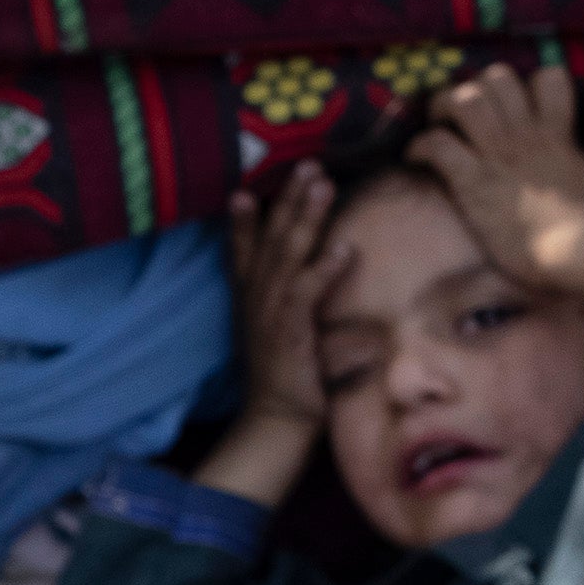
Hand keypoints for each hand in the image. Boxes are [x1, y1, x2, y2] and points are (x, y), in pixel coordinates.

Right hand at [222, 168, 346, 435]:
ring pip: (287, 253)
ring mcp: (271, 311)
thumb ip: (291, 304)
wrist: (275, 420)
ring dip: (305, 216)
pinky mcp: (290, 329)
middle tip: (306, 164)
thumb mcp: (279, 333)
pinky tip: (341, 247)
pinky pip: (306, 291)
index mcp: (251, 299)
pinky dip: (323, 268)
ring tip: (321, 183)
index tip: (242, 189)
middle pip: (271, 238)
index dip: (241, 220)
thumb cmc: (287, 379)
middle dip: (288, 199)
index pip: (242, 251)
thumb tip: (320, 278)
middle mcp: (257, 298)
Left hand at [407, 57, 583, 301]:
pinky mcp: (474, 182)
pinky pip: (438, 143)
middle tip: (466, 114)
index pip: (550, 77)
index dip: (529, 83)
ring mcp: (499, 155)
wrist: (582, 253)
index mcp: (558, 135)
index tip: (516, 104)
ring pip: (465, 98)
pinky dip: (421, 147)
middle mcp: (526, 136)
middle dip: (476, 87)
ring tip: (442, 124)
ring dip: (446, 106)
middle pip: (498, 77)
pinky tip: (417, 159)